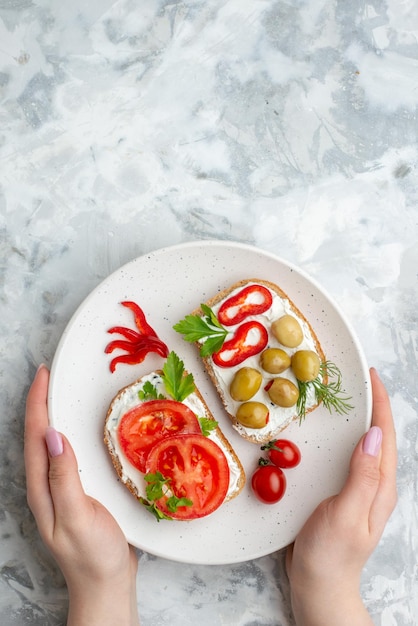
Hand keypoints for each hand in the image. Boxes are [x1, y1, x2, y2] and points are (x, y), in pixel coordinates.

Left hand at [24, 365, 139, 625]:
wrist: (106, 582)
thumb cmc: (93, 555)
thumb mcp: (77, 518)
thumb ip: (64, 479)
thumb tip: (55, 437)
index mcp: (42, 488)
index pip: (36, 437)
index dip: (38, 404)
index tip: (44, 376)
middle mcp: (47, 484)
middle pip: (39, 435)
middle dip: (41, 403)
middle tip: (51, 376)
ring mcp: (62, 487)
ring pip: (53, 443)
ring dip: (54, 414)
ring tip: (62, 392)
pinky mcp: (78, 490)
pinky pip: (70, 452)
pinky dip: (72, 432)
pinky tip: (83, 428)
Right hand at [286, 368, 396, 625]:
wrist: (319, 583)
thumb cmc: (331, 554)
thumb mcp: (346, 515)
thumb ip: (362, 477)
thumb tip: (372, 435)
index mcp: (380, 486)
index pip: (384, 435)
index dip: (380, 404)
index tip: (371, 377)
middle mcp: (373, 483)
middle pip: (377, 435)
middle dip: (370, 404)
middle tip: (354, 378)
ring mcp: (358, 488)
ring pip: (361, 443)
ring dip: (355, 417)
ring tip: (341, 396)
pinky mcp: (341, 491)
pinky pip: (345, 455)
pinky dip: (339, 436)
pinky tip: (325, 432)